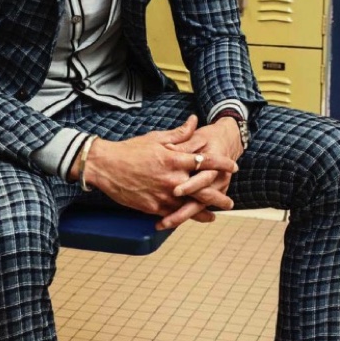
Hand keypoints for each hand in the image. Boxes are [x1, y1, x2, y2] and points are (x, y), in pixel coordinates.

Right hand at [79, 115, 236, 227]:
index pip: (207, 162)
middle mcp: (173, 180)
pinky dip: (184, 217)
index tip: (234, 167)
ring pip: (190, 206)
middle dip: (219, 196)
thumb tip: (195, 121)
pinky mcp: (154, 207)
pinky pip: (173, 215)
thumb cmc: (130, 150)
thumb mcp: (156, 138)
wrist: (105, 166)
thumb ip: (179, 134)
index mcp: (175, 160)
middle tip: (230, 201)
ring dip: (205, 211)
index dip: (223, 164)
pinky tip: (192, 219)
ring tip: (215, 214)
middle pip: (204, 190)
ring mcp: (164, 196)